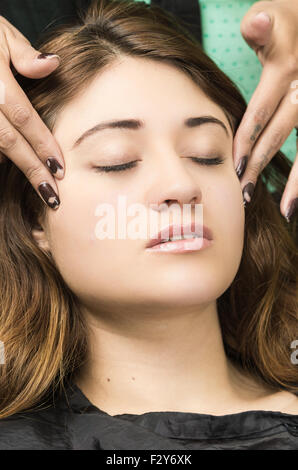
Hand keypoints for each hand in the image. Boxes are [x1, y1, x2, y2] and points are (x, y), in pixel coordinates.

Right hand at [0, 15, 63, 209]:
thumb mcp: (2, 34)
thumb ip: (25, 54)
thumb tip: (53, 65)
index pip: (23, 117)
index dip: (42, 144)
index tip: (60, 169)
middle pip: (8, 142)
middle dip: (32, 170)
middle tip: (52, 195)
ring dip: (17, 169)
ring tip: (40, 190)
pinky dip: (1, 157)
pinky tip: (16, 171)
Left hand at [233, 0, 297, 222]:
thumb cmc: (289, 22)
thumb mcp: (275, 16)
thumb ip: (263, 27)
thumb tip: (255, 23)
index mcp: (287, 67)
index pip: (262, 109)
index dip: (248, 138)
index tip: (236, 165)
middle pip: (281, 132)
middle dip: (261, 164)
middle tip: (244, 192)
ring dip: (297, 180)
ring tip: (286, 209)